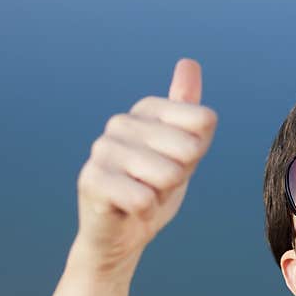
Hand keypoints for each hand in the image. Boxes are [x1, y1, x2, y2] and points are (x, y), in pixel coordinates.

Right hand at [73, 58, 217, 275]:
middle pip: (189, 148)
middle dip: (181, 176)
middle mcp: (121, 122)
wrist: (123, 233)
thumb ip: (191, 112)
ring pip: (169, 175)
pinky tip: (130, 209)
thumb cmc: (157, 189)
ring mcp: (102, 149)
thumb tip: (188, 62)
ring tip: (144, 194)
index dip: (198, 153)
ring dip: (162, 195)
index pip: (204, 121)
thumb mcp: (186, 151)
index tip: (177, 163)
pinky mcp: (91, 180)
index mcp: (147, 110)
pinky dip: (145, 212)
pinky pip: (144, 199)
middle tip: (159, 184)